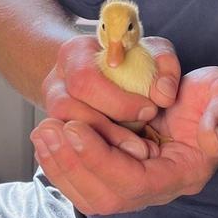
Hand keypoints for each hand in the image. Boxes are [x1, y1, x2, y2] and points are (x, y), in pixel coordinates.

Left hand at [30, 66, 217, 214]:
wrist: (207, 109)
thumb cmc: (216, 102)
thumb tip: (210, 140)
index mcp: (183, 173)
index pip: (134, 183)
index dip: (100, 158)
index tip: (75, 127)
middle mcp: (158, 189)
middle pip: (106, 197)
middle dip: (74, 165)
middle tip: (49, 129)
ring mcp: (136, 188)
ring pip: (90, 196)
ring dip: (61, 167)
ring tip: (41, 133)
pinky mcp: (118, 178)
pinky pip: (83, 185)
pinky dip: (60, 165)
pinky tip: (45, 140)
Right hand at [42, 34, 180, 159]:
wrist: (107, 74)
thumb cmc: (131, 62)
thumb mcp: (153, 53)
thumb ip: (164, 67)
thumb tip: (163, 94)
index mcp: (75, 54)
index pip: (85, 80)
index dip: (118, 102)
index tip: (150, 111)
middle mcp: (56, 84)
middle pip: (68, 112)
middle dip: (109, 133)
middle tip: (143, 147)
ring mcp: (53, 112)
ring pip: (66, 137)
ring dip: (102, 151)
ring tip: (134, 154)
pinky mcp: (59, 136)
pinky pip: (68, 154)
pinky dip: (95, 162)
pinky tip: (121, 164)